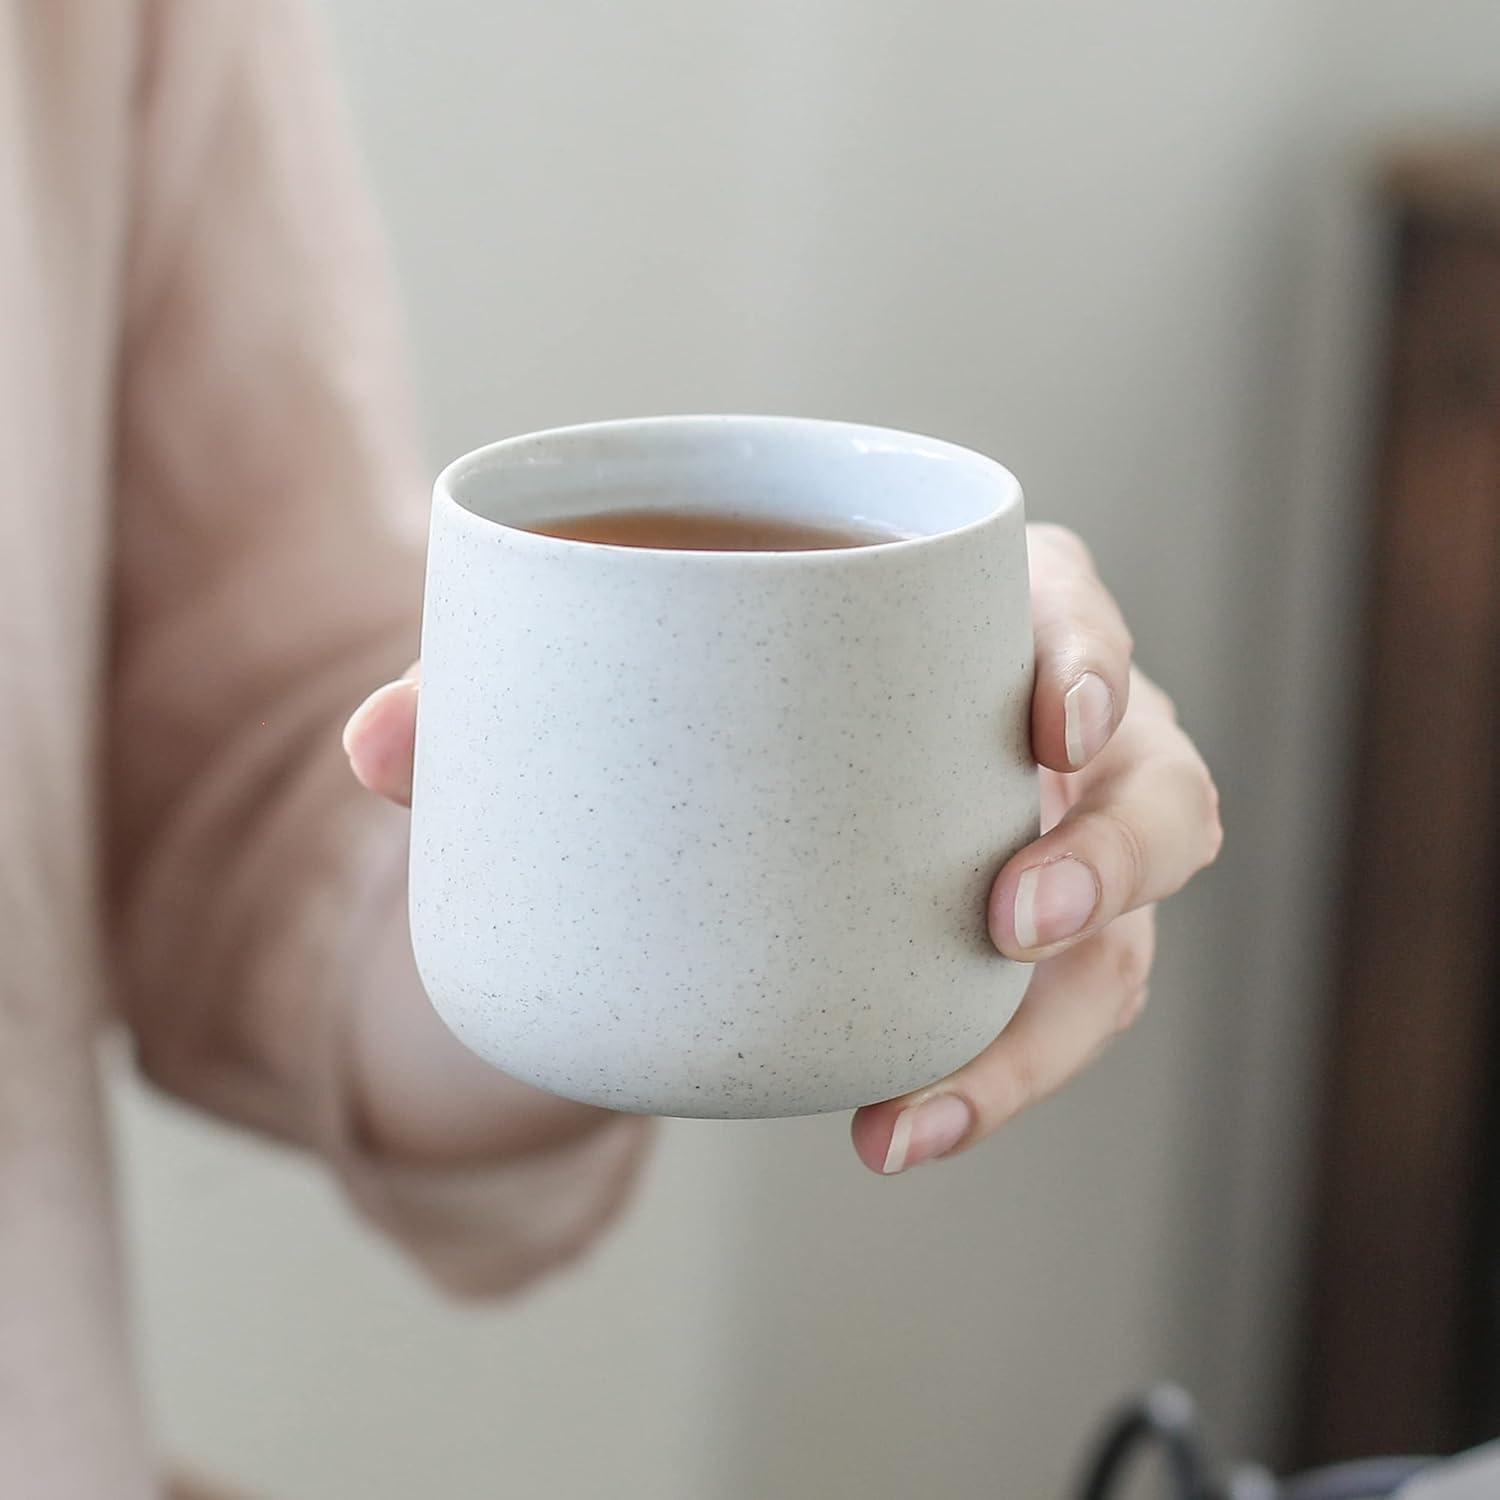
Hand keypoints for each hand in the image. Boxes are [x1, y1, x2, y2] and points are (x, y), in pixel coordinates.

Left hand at [345, 523, 1220, 1179]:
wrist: (735, 786)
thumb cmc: (707, 692)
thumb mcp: (616, 680)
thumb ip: (501, 701)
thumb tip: (374, 748)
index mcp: (973, 618)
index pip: (1075, 609)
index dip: (1093, 659)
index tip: (1050, 720)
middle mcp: (1051, 732)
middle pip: (1154, 779)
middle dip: (1112, 849)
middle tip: (1012, 910)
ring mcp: (1057, 845)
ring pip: (1131, 926)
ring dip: (1065, 1011)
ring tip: (934, 1093)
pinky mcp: (1029, 944)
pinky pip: (1058, 1015)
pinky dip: (991, 1079)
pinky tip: (898, 1128)